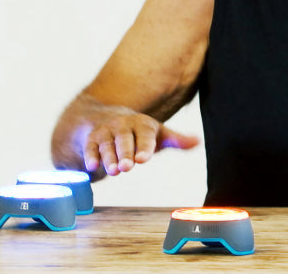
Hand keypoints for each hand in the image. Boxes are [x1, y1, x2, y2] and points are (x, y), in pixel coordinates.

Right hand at [82, 106, 198, 176]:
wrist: (105, 117)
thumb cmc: (138, 131)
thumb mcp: (157, 133)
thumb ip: (176, 139)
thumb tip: (198, 141)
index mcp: (142, 124)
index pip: (145, 136)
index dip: (144, 147)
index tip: (143, 159)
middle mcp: (123, 126)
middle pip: (124, 140)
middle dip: (125, 153)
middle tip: (127, 167)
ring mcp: (106, 132)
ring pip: (107, 145)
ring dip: (109, 158)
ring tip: (113, 171)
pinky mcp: (91, 139)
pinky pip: (90, 147)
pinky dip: (90, 156)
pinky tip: (92, 167)